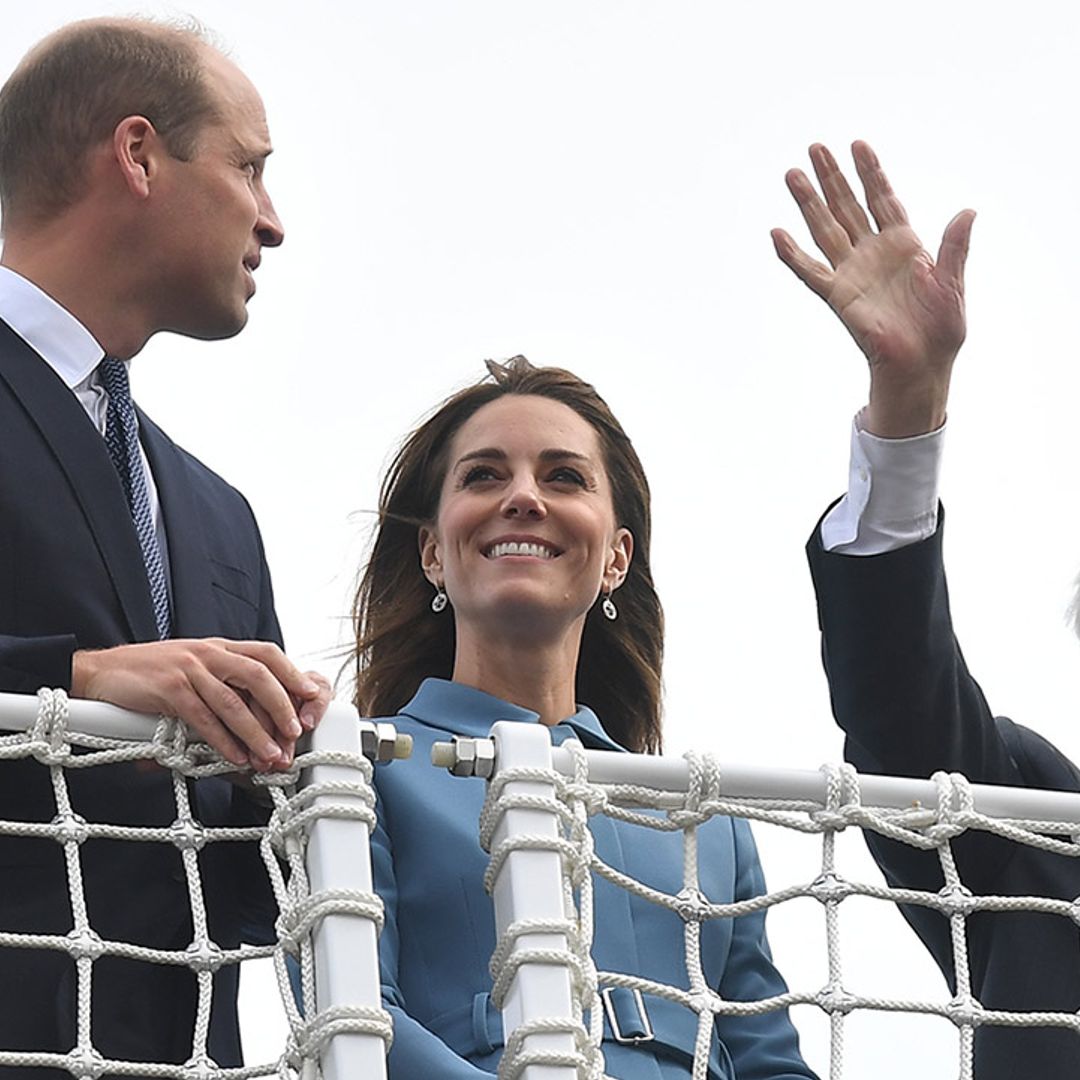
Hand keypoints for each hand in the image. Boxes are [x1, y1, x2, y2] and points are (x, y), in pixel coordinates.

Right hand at [71, 639, 330, 770]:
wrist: (101, 672)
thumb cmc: (153, 674)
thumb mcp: (196, 668)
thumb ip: (225, 682)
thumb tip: (261, 715)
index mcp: (220, 647)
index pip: (268, 654)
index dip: (293, 675)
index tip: (312, 698)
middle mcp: (209, 653)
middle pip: (259, 676)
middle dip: (282, 707)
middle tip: (296, 734)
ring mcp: (189, 669)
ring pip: (233, 703)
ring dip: (256, 734)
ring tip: (271, 757)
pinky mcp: (169, 690)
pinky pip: (203, 719)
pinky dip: (222, 741)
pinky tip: (236, 758)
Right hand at [772, 141, 974, 436]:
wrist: (921, 365)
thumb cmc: (940, 330)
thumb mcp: (953, 284)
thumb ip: (955, 248)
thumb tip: (967, 212)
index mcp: (904, 245)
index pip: (883, 199)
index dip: (871, 173)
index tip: (858, 145)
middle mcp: (873, 254)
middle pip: (847, 206)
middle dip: (832, 177)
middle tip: (815, 148)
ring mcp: (852, 273)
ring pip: (825, 229)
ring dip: (808, 203)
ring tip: (792, 175)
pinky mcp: (838, 296)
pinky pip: (810, 272)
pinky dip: (792, 255)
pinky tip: (777, 234)